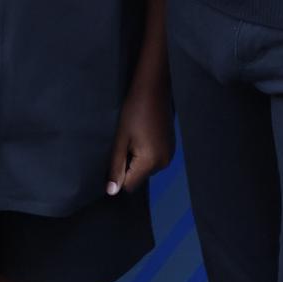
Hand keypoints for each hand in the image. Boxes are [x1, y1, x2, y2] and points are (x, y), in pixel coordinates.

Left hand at [107, 80, 173, 194]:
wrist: (153, 90)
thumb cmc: (133, 112)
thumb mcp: (120, 140)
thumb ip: (116, 167)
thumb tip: (111, 192)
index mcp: (150, 162)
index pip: (129, 186)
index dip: (118, 176)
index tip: (115, 156)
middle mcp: (163, 163)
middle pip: (138, 177)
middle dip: (128, 166)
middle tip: (124, 143)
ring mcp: (169, 156)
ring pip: (145, 169)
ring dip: (136, 159)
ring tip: (133, 137)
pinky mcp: (170, 149)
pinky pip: (153, 160)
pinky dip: (144, 153)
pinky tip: (142, 135)